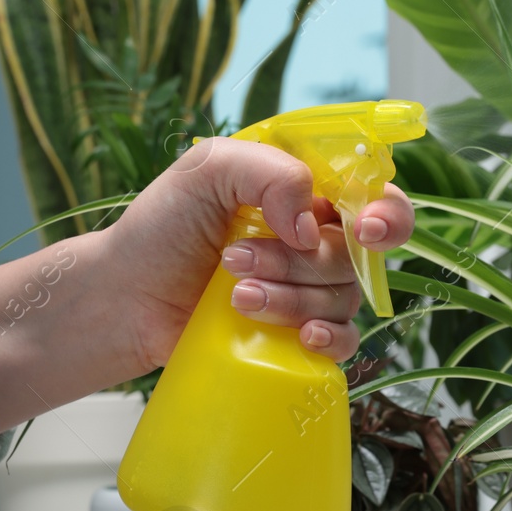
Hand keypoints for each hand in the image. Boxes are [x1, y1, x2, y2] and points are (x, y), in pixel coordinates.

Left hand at [105, 136, 414, 371]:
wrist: (126, 297)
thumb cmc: (162, 227)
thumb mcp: (206, 171)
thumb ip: (267, 171)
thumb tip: (310, 224)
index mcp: (304, 192)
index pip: (374, 194)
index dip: (385, 212)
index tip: (365, 228)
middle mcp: (314, 238)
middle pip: (355, 254)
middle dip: (300, 260)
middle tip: (235, 258)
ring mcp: (308, 288)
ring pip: (344, 297)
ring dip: (291, 297)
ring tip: (234, 296)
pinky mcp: (297, 333)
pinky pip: (343, 339)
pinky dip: (329, 338)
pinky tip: (303, 336)